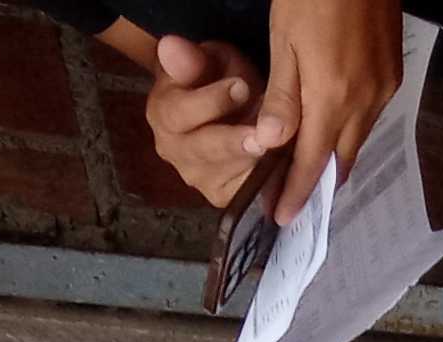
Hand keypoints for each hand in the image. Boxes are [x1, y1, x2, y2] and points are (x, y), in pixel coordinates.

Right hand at [144, 33, 270, 209]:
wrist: (230, 104)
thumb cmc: (218, 78)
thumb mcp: (209, 60)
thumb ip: (191, 59)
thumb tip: (170, 46)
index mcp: (163, 112)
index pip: (179, 112)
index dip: (211, 101)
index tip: (240, 86)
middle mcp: (174, 150)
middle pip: (201, 150)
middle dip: (233, 141)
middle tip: (260, 133)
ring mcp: (197, 176)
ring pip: (223, 173)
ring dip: (251, 160)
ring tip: (274, 147)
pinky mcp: (222, 194)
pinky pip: (241, 191)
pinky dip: (262, 180)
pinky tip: (278, 168)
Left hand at [253, 0, 400, 219]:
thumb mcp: (284, 40)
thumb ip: (282, 97)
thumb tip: (271, 145)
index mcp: (333, 98)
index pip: (312, 163)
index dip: (296, 194)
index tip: (282, 219)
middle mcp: (365, 102)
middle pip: (340, 160)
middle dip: (317, 185)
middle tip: (292, 200)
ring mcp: (384, 88)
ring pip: (356, 139)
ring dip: (333, 156)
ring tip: (307, 166)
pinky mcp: (393, 73)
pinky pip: (369, 116)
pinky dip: (348, 129)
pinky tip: (331, 124)